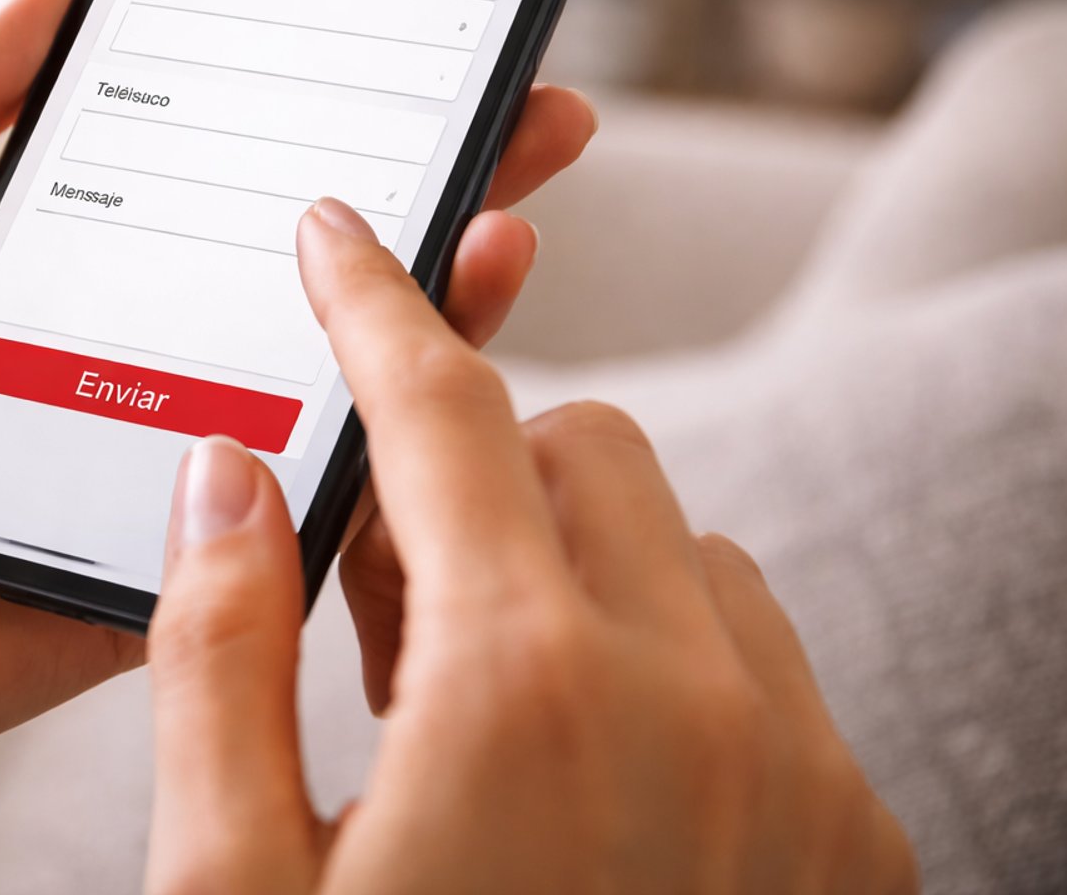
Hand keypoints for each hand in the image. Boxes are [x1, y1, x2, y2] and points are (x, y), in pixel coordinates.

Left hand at [0, 0, 594, 835]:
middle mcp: (111, 356)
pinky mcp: (161, 567)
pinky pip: (289, 507)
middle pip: (288, 264)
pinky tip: (441, 355)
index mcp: (37, 267)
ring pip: (315, 378)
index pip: (202, 171)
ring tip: (506, 210)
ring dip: (426, 298)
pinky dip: (378, 442)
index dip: (299, 107)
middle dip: (411, 183)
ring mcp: (145, 462)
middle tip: (524, 109)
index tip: (401, 37)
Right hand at [144, 202, 917, 892]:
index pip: (444, 412)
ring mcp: (798, 776)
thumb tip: (225, 474)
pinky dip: (666, 656)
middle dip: (470, 462)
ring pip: (686, 545)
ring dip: (571, 561)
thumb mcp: (229, 887)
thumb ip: (214, 651)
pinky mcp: (852, 846)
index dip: (373, 304)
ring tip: (467, 691)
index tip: (341, 237)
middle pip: (582, 447)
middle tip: (372, 573)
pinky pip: (760, 658)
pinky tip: (578, 772)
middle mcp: (696, 702)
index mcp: (522, 689)